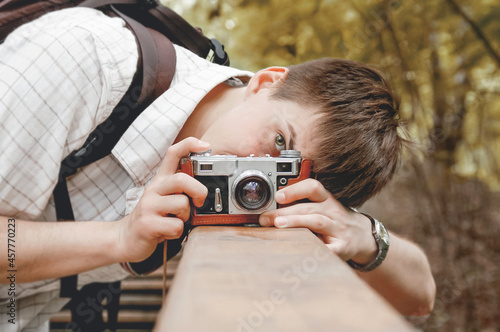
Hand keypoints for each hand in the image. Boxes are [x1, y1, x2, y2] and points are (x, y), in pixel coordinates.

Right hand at [117, 137, 208, 262]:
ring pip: (181, 204)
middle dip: (198, 191)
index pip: (173, 153)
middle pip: (181, 179)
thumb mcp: (165, 197)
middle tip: (198, 202)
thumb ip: (182, 189)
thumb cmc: (153, 217)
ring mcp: (149, 206)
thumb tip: (206, 184)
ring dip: (186, 216)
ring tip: (176, 220)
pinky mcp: (147, 224)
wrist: (127, 238)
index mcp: (161, 181)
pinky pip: (175, 226)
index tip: (205, 146)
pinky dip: (177, 232)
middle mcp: (154, 189)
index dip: (190, 145)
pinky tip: (168, 232)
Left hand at [259, 178, 376, 263]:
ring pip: (317, 222)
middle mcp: (334, 212)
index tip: (278, 196)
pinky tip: (299, 250)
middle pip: (308, 208)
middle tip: (266, 217)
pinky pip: (328, 248)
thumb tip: (269, 209)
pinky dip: (314, 248)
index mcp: (327, 200)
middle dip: (285, 212)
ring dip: (296, 222)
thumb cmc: (335, 221)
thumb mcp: (323, 207)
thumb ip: (302, 205)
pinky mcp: (342, 248)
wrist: (363, 237)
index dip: (295, 190)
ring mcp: (338, 229)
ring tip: (278, 225)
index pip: (313, 187)